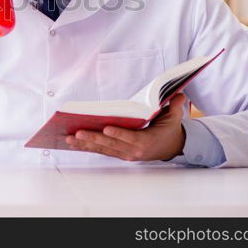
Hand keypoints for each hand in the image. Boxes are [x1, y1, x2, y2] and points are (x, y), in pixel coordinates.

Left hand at [65, 93, 186, 161]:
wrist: (171, 148)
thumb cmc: (169, 130)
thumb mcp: (174, 118)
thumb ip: (174, 106)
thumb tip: (178, 93)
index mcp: (147, 141)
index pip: (131, 138)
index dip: (119, 134)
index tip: (107, 129)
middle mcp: (134, 150)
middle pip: (111, 145)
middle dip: (93, 138)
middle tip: (78, 133)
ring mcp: (125, 153)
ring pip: (102, 149)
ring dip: (85, 144)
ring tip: (69, 139)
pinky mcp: (118, 154)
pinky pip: (101, 151)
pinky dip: (87, 147)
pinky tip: (73, 143)